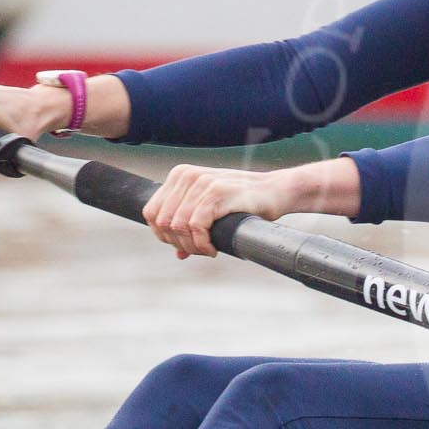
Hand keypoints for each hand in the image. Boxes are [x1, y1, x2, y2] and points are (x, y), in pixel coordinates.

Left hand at [142, 165, 293, 258]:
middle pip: (163, 221)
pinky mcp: (217, 193)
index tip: (183, 245)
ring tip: (207, 250)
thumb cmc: (245, 200)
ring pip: (178, 226)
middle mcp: (187, 176)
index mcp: (180, 175)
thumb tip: (178, 252)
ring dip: (191, 246)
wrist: (276, 191)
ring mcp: (202, 182)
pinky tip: (213, 249)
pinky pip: (196, 226)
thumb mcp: (212, 209)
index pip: (152, 212)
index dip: (163, 235)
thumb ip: (191, 225)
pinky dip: (202, 244)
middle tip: (198, 250)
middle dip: (178, 242)